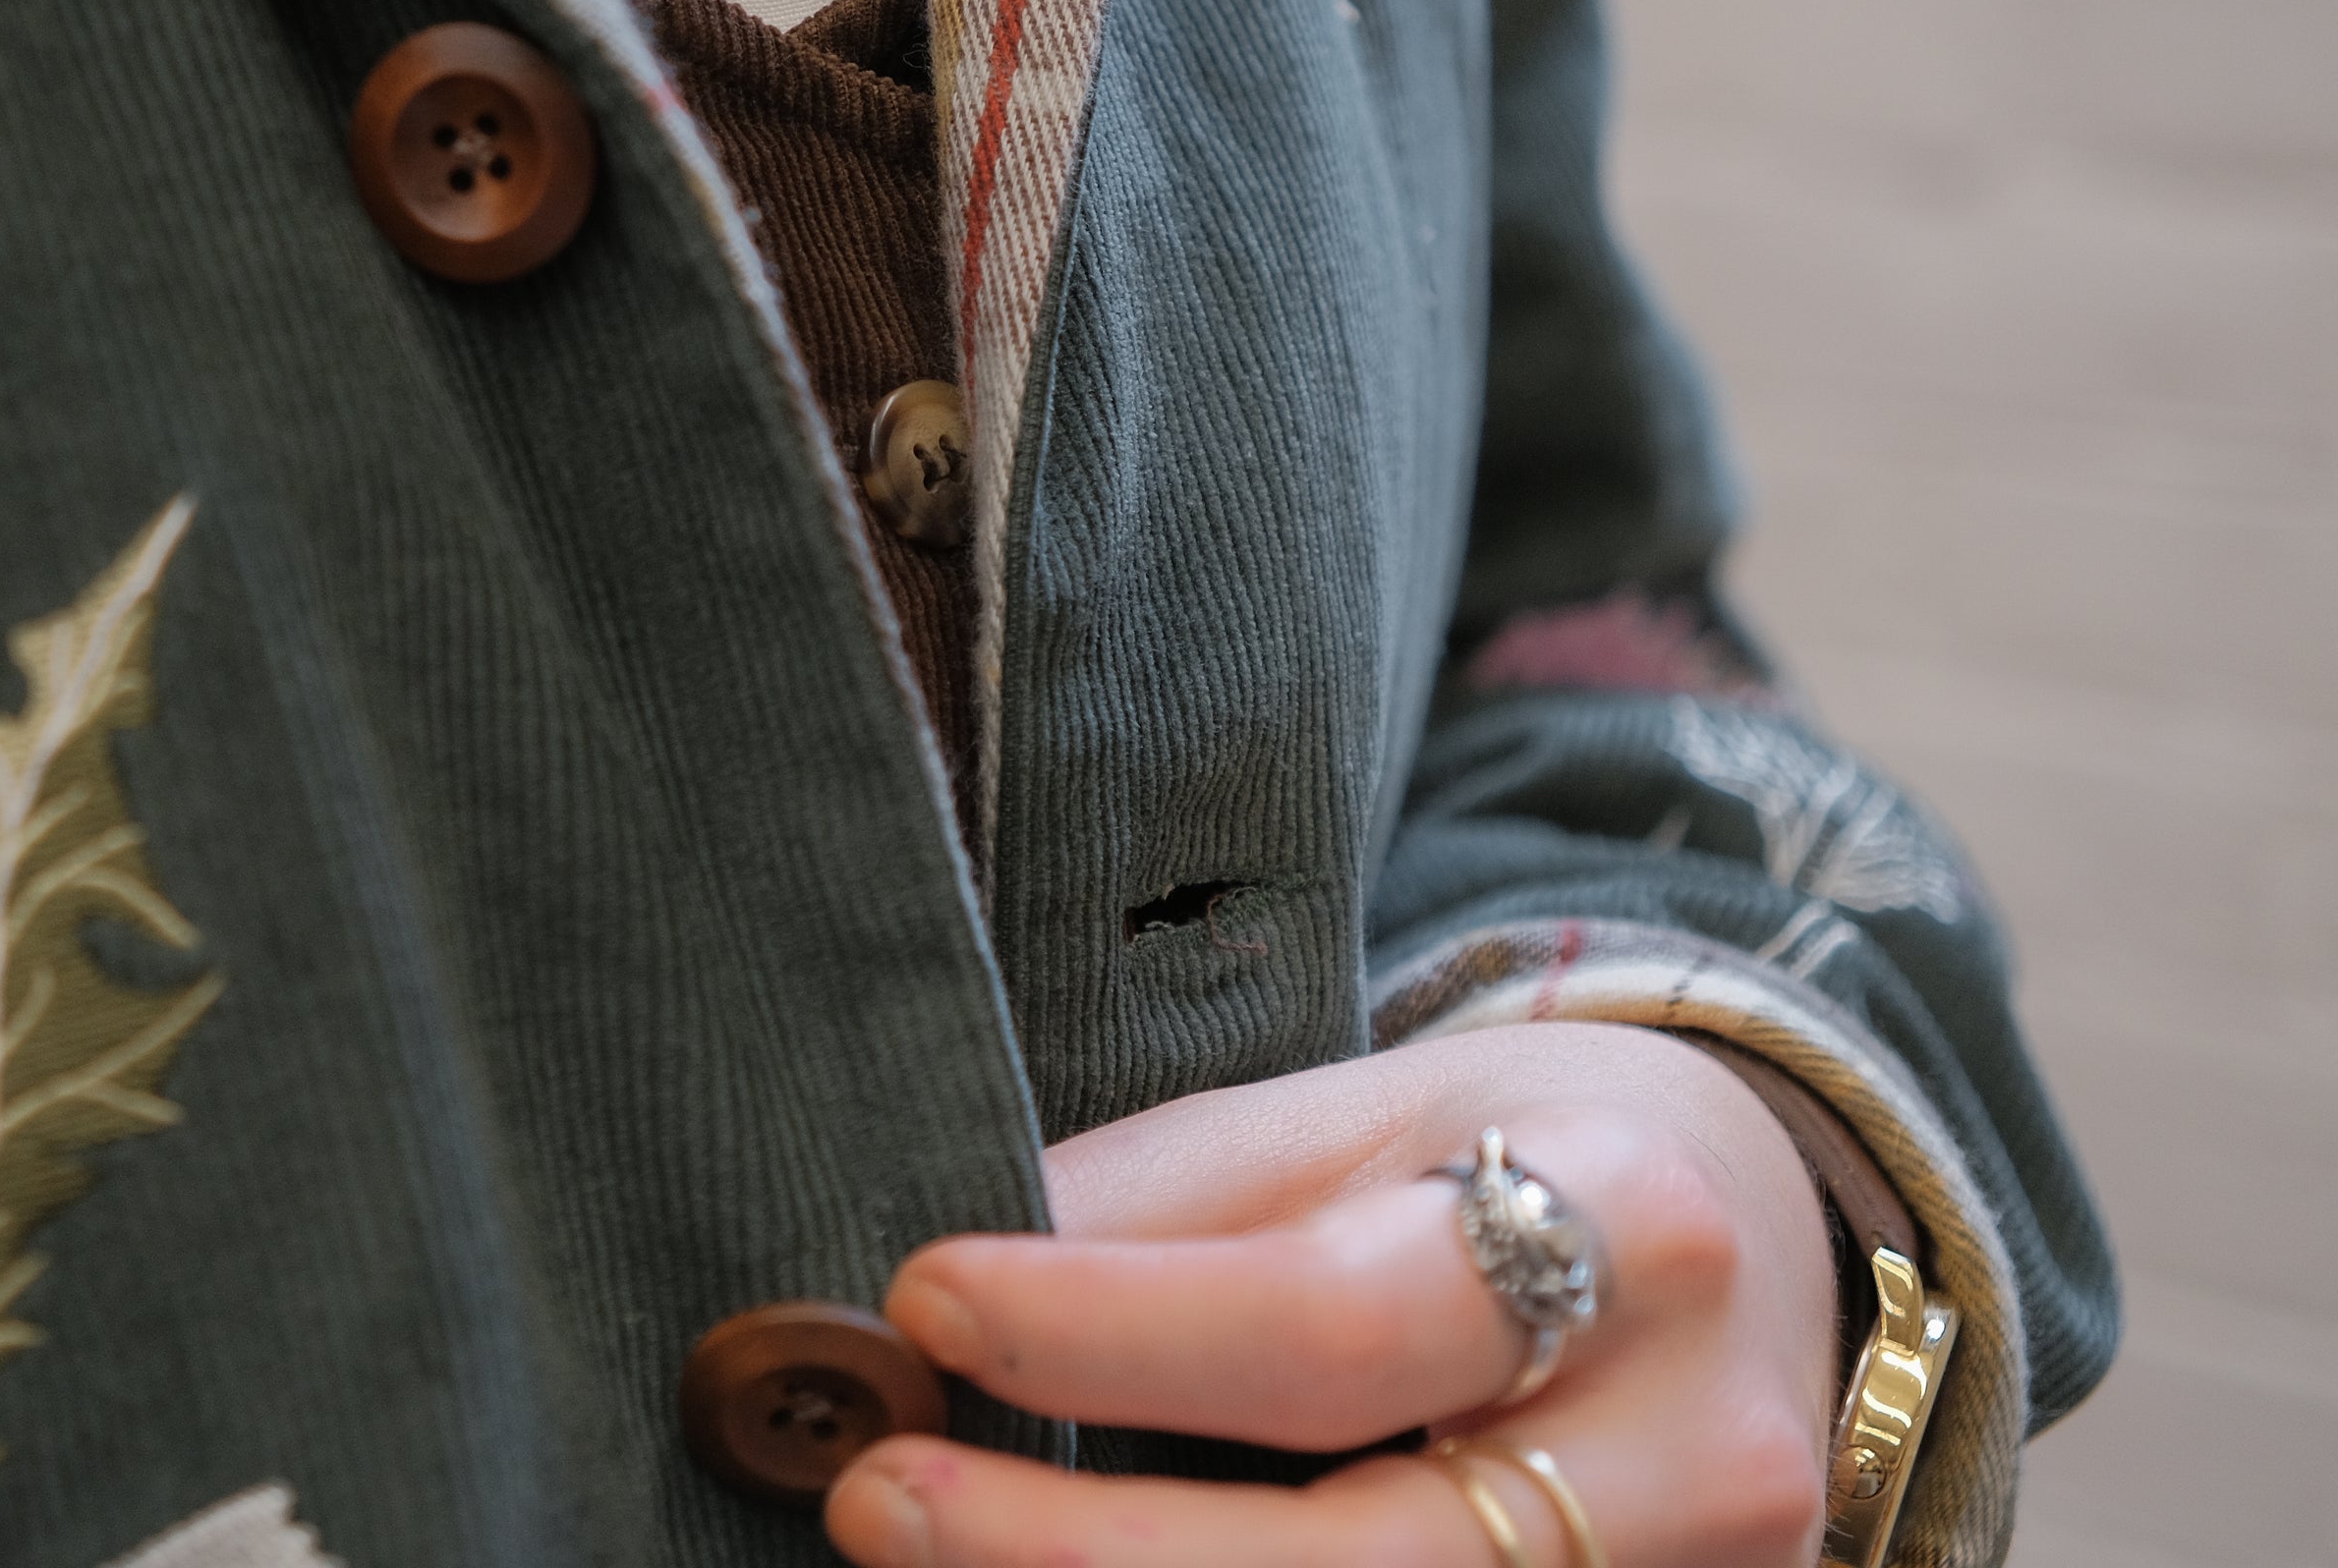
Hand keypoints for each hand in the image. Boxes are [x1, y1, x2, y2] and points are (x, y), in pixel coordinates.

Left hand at [824, 1023, 1841, 1567]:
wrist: (1754, 1241)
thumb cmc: (1521, 1155)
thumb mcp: (1364, 1110)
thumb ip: (1166, 1202)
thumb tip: (930, 1307)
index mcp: (1636, 1233)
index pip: (1331, 1323)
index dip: (1107, 1331)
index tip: (920, 1303)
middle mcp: (1702, 1454)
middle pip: (1358, 1563)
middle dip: (1078, 1552)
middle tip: (878, 1493)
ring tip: (942, 1559)